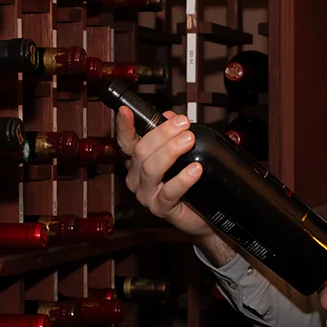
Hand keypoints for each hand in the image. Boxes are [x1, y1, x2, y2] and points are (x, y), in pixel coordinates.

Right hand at [115, 106, 210, 237]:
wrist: (201, 215)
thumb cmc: (189, 184)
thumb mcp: (182, 155)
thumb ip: (174, 135)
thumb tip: (171, 115)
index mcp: (138, 162)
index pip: (126, 142)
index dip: (124, 126)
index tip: (126, 111)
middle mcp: (137, 178)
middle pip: (142, 151)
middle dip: (164, 134)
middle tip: (184, 124)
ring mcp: (146, 194)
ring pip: (152, 169)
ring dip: (171, 151)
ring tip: (189, 140)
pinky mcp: (160, 209)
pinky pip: (169, 192)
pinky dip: (183, 179)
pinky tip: (195, 170)